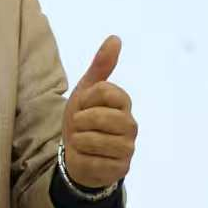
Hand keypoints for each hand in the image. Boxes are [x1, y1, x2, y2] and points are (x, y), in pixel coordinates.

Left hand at [62, 35, 136, 188]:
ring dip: (79, 141)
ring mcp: (128, 148)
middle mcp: (131, 125)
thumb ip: (101, 66)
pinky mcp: (120, 169)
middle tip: (81, 127)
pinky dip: (81, 159)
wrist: (76, 155)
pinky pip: (91, 161)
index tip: (84, 106)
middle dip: (80, 122)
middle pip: (98, 117)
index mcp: (124, 103)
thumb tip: (115, 38)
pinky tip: (87, 158)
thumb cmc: (83, 121)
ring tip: (83, 142)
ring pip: (93, 140)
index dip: (86, 99)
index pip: (104, 91)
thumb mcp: (86, 91)